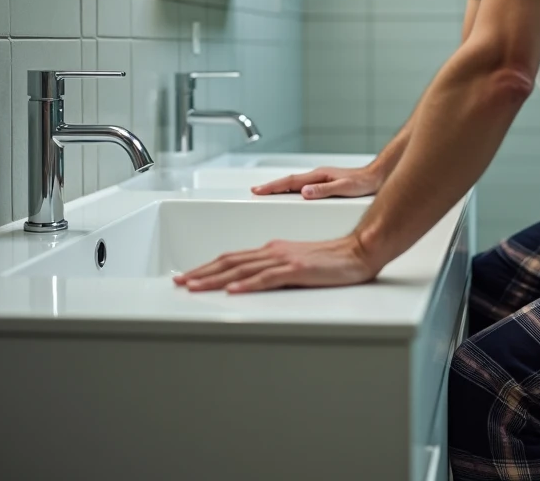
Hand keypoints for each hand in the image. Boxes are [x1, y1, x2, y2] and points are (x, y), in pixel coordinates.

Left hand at [173, 235, 378, 292]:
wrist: (359, 250)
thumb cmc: (333, 260)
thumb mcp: (297, 263)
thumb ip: (275, 271)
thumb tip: (253, 282)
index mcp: (272, 250)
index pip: (232, 258)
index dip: (207, 267)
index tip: (189, 276)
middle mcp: (273, 251)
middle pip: (230, 261)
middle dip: (202, 272)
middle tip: (180, 283)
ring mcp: (284, 259)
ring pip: (242, 269)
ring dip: (215, 278)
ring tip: (195, 287)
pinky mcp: (298, 269)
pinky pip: (267, 278)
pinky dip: (247, 284)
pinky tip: (233, 290)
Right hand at [250, 165, 381, 198]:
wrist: (376, 178)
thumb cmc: (363, 183)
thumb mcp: (344, 188)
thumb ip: (324, 190)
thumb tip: (305, 192)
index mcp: (318, 176)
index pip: (290, 182)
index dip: (273, 187)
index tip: (258, 190)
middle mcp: (317, 175)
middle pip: (288, 181)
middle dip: (271, 186)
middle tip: (254, 191)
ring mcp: (320, 179)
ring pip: (294, 183)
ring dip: (279, 188)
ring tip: (266, 193)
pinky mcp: (324, 183)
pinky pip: (302, 186)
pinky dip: (291, 190)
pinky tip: (289, 196)